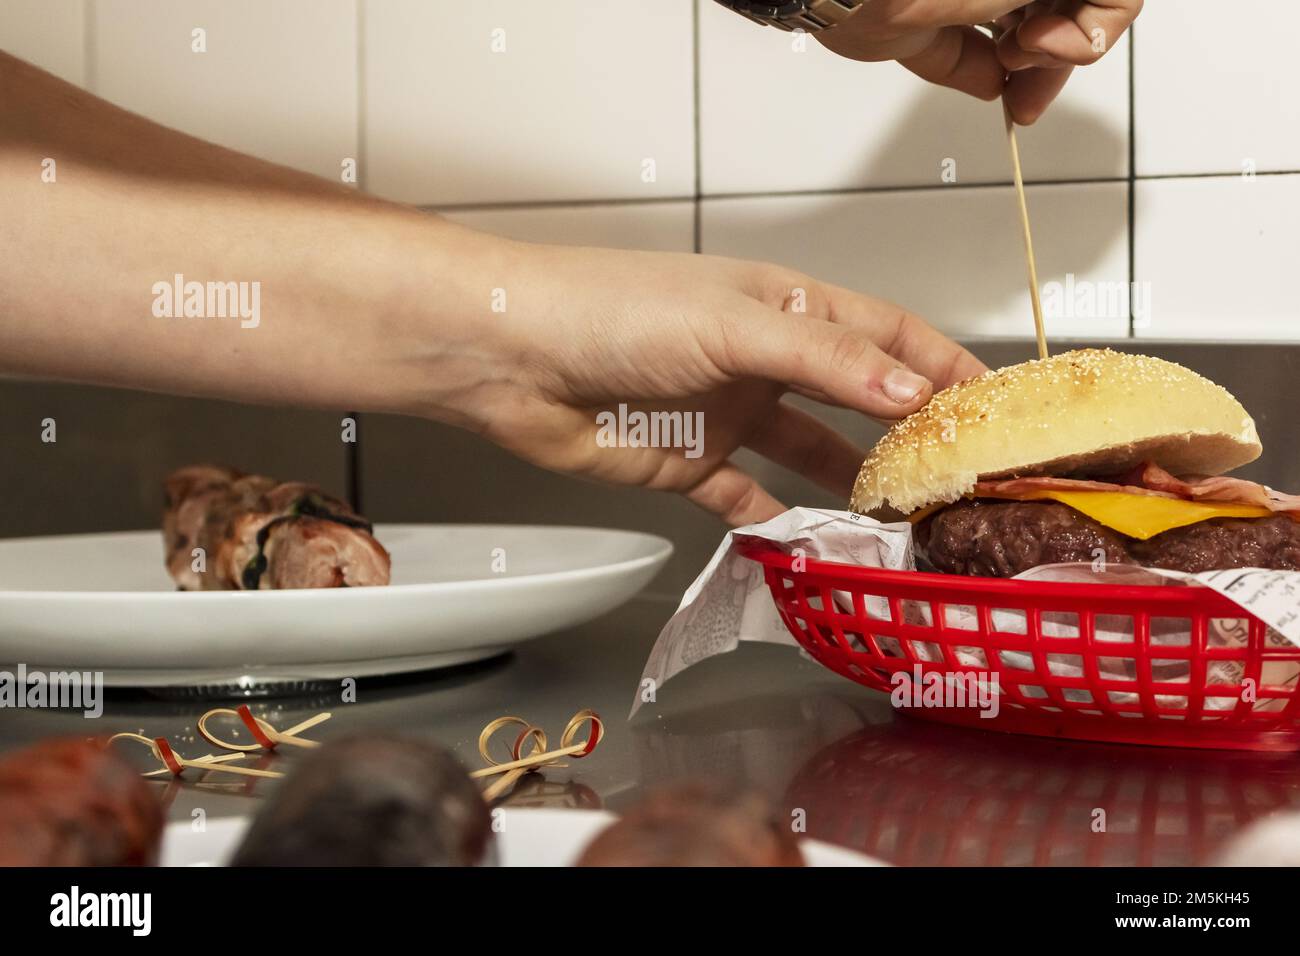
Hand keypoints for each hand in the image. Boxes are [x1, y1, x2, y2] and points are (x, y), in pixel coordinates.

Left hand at [453, 241, 985, 525]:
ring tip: (905, 519)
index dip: (940, 366)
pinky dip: (781, 523)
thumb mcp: (734, 324)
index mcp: (783, 308)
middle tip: (962, 474)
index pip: (883, 336)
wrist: (516, 359)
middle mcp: (764, 360)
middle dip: (908, 431)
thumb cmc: (614, 310)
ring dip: (853, 482)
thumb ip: (825, 361)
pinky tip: (815, 547)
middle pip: (855, 397)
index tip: (994, 404)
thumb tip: (913, 395)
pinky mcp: (692, 465)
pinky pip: (750, 500)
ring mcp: (731, 415)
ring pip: (811, 453)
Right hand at [816, 1, 1142, 123]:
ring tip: (1019, 56)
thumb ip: (960, 57)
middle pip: (1065, 4)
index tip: (1022, 100)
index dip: (1036, 58)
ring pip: (1095, 1)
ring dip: (1067, 47)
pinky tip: (1037, 46)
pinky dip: (1089, 33)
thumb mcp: (915, 37)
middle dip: (1055, 62)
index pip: (1031, 7)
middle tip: (1027, 99)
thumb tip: (991, 80)